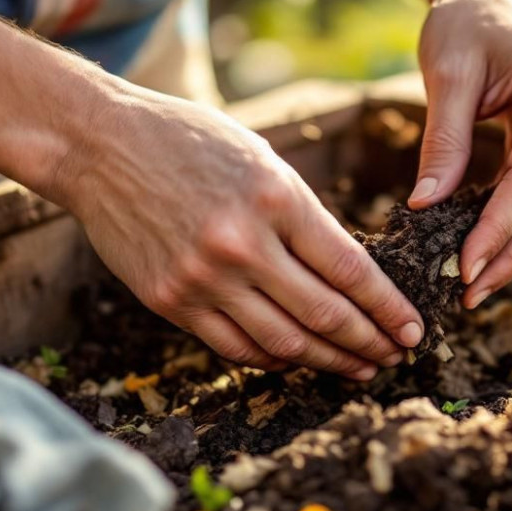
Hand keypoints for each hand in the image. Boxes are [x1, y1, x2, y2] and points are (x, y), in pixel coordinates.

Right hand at [56, 86, 423, 379]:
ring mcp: (202, 278)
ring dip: (329, 361)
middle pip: (325, 314)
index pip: (351, 271)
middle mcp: (242, 243)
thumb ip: (303, 216)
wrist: (98, 145)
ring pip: (284, 341)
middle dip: (370, 343)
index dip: (389, 309)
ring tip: (359, 368)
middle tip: (397, 357)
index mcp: (276, 198)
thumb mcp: (262, 160)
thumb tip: (350, 275)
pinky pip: (234, 346)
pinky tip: (298, 359)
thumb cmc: (188, 142)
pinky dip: (273, 358)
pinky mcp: (169, 300)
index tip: (413, 329)